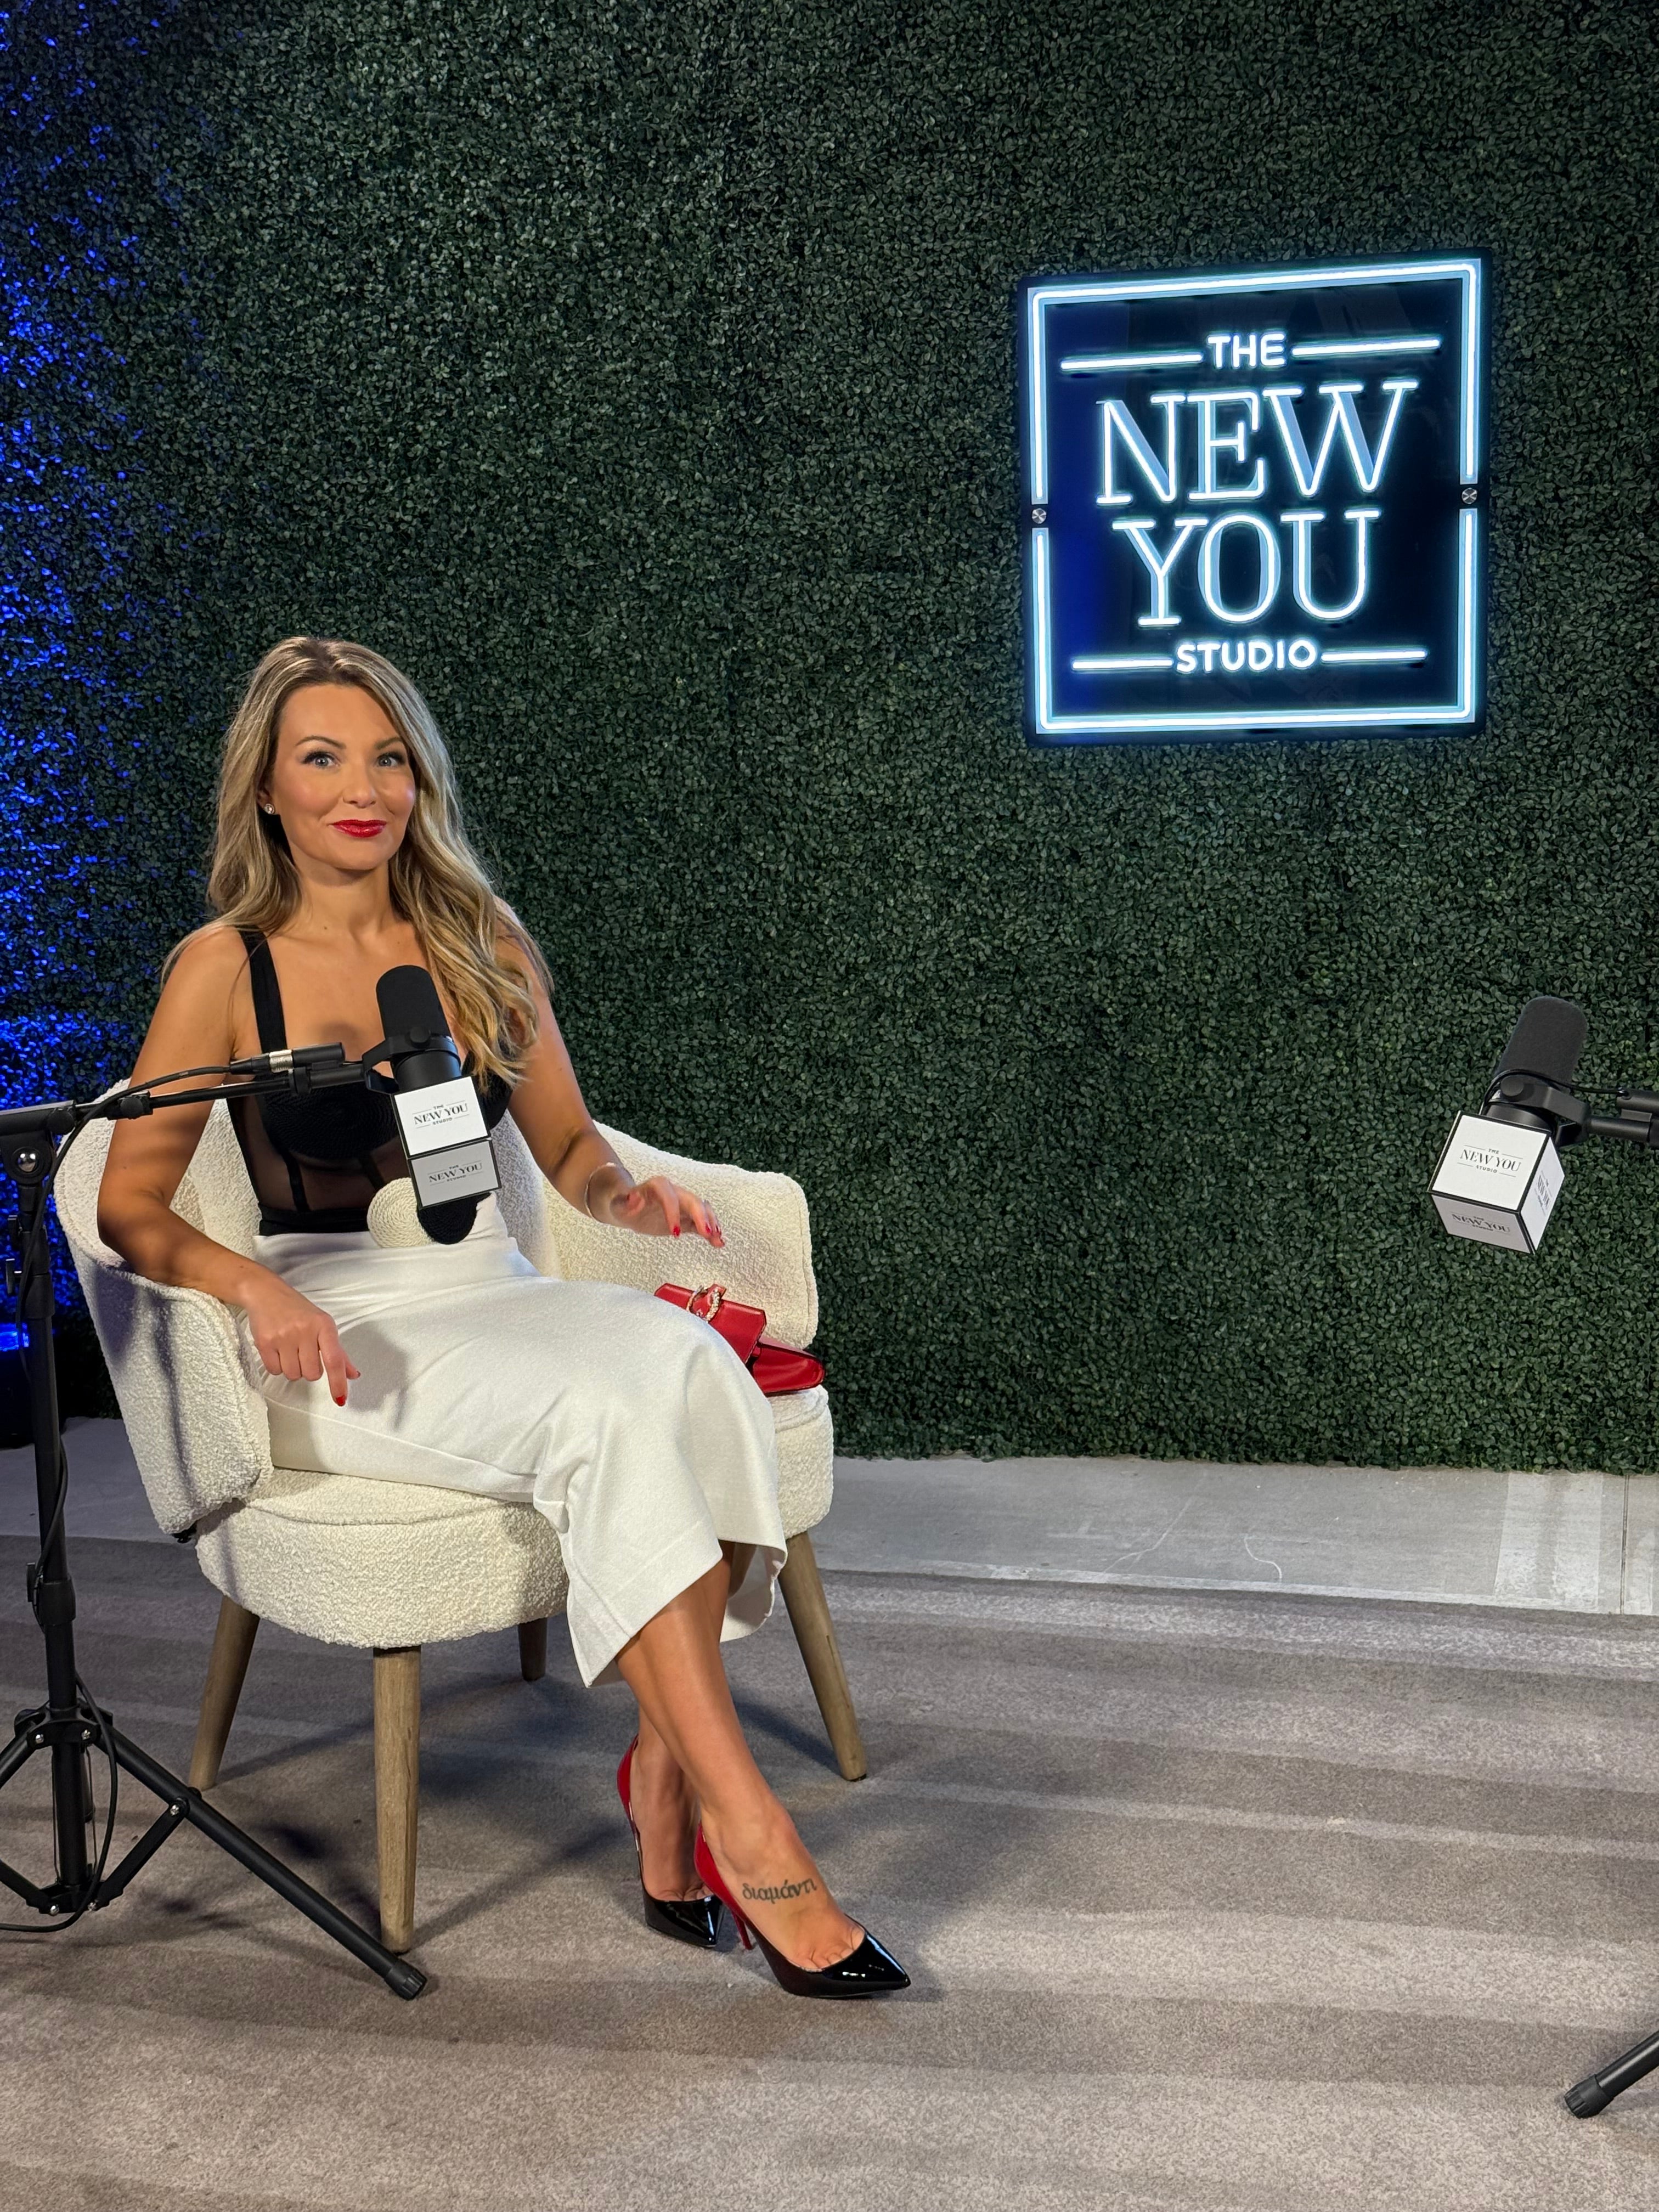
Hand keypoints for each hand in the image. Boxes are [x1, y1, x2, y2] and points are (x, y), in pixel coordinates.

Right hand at [240, 1274, 361, 1404]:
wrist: (266, 1293)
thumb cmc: (298, 1310)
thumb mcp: (323, 1325)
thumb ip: (339, 1352)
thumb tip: (353, 1375)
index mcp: (324, 1325)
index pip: (334, 1359)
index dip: (338, 1382)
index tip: (340, 1398)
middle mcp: (304, 1330)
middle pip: (312, 1373)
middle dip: (309, 1369)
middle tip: (304, 1353)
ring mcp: (283, 1336)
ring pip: (293, 1375)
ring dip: (293, 1368)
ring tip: (289, 1349)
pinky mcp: (264, 1342)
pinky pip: (274, 1371)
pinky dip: (277, 1366)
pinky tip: (277, 1350)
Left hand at [604, 1171, 723, 1246]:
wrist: (627, 1206)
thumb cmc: (622, 1204)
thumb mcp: (618, 1204)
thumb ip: (625, 1202)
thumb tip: (635, 1198)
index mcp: (657, 1186)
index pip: (669, 1196)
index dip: (674, 1213)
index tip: (675, 1233)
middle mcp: (674, 1192)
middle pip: (692, 1200)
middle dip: (701, 1216)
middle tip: (706, 1233)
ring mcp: (682, 1205)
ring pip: (702, 1209)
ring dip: (711, 1223)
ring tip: (717, 1238)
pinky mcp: (685, 1218)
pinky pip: (701, 1223)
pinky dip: (710, 1231)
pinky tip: (718, 1242)